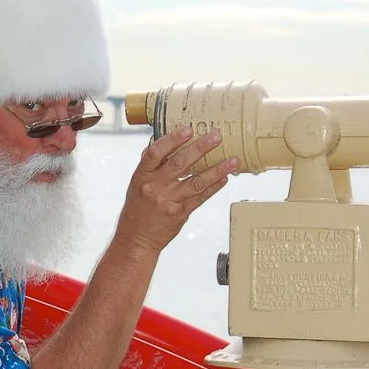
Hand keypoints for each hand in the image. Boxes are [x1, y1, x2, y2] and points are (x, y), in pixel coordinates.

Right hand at [116, 125, 239, 253]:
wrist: (136, 239)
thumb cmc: (136, 209)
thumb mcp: (136, 184)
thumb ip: (148, 165)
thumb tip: (159, 141)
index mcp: (141, 176)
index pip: (156, 153)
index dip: (172, 140)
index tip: (187, 129)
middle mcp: (154, 187)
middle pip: (179, 164)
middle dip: (200, 148)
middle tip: (216, 137)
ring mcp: (168, 201)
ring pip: (195, 181)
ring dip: (216, 169)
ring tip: (233, 160)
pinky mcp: (180, 214)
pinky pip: (200, 197)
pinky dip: (213, 187)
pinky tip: (224, 178)